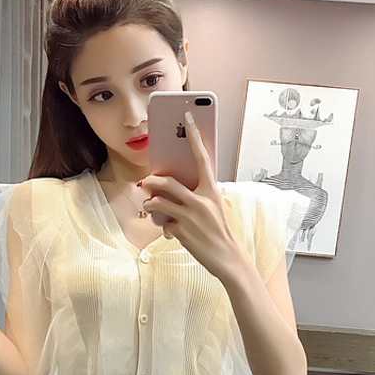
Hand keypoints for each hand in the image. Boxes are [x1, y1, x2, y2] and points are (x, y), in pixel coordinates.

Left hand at [141, 112, 244, 279]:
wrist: (227, 257)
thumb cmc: (218, 232)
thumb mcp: (213, 208)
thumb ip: (197, 196)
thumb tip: (172, 189)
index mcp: (211, 191)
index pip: (202, 158)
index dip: (194, 137)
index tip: (187, 117)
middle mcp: (201, 201)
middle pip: (168, 182)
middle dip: (153, 181)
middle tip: (147, 181)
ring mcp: (190, 217)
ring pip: (159, 202)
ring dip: (151, 203)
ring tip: (151, 205)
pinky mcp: (181, 231)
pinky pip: (163, 224)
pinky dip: (163, 226)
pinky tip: (170, 231)